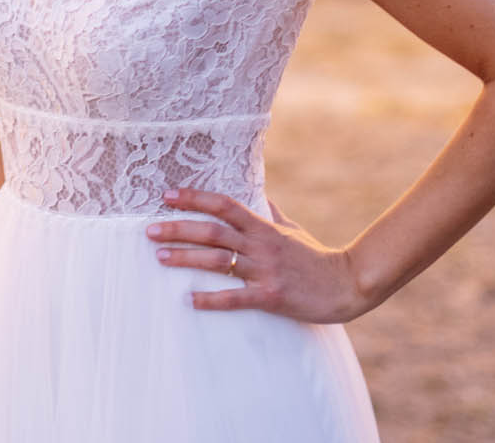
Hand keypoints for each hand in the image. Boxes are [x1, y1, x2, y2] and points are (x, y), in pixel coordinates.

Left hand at [147, 187, 371, 324]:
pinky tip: (189, 299)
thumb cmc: (316, 257)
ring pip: (218, 261)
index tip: (167, 196)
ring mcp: (265, 271)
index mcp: (264, 227)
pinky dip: (211, 298)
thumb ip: (271, 214)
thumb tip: (259, 196)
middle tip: (149, 229)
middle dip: (179, 228)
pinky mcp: (271, 296)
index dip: (195, 198)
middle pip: (213, 232)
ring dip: (186, 258)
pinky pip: (236, 298)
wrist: (346, 285)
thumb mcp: (293, 229)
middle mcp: (261, 245)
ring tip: (160, 256)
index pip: (224, 205)